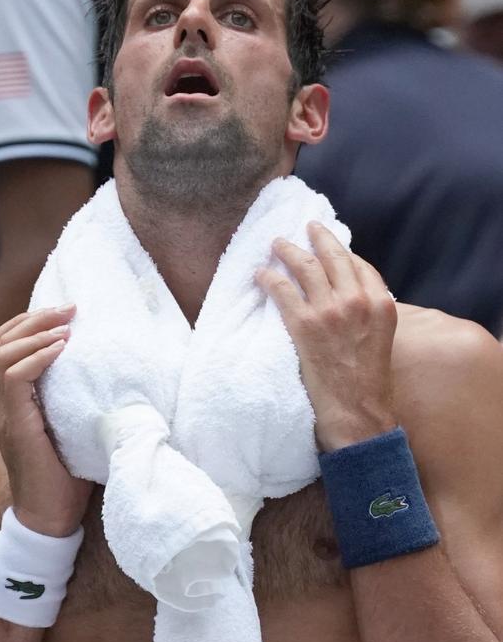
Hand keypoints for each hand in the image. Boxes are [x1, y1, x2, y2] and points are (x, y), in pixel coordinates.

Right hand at [0, 306, 93, 536]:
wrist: (51, 519)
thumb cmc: (68, 476)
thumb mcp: (73, 426)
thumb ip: (74, 398)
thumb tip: (109, 372)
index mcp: (10, 403)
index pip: (4, 347)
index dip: (29, 324)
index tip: (65, 314)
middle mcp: (0, 405)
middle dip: (32, 318)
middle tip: (68, 308)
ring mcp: (2, 415)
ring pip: (0, 353)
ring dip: (34, 333)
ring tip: (65, 326)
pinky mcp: (14, 426)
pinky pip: (13, 378)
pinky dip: (36, 358)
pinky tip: (61, 350)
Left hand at [256, 222, 397, 451]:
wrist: (358, 414)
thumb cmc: (369, 386)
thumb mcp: (381, 341)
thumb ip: (368, 316)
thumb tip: (348, 301)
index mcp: (382, 305)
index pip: (360, 265)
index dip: (343, 252)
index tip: (330, 244)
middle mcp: (358, 301)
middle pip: (334, 257)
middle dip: (318, 238)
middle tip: (306, 228)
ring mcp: (330, 311)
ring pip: (306, 267)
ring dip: (289, 251)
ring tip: (277, 244)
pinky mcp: (304, 325)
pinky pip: (282, 290)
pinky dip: (269, 278)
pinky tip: (260, 274)